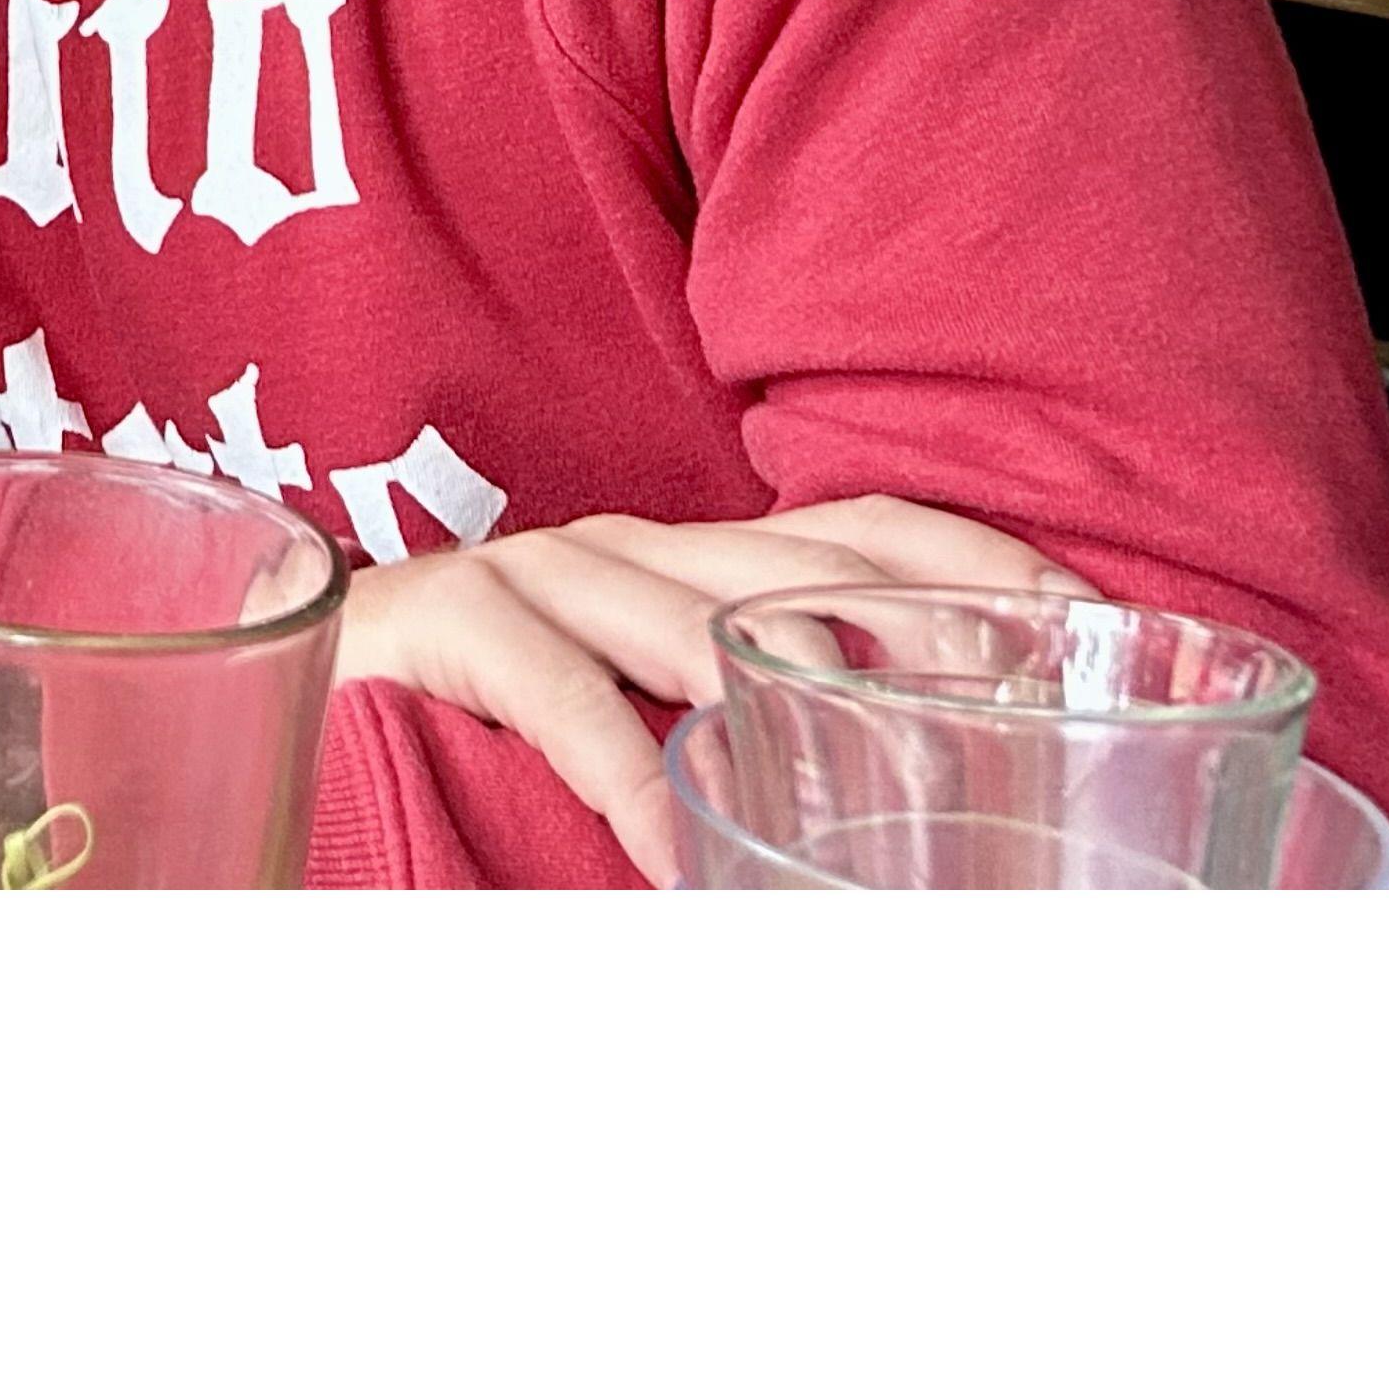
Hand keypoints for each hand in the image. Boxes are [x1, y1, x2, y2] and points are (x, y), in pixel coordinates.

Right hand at [336, 493, 1084, 886]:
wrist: (298, 667)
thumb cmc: (481, 712)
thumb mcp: (636, 712)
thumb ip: (741, 750)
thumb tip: (903, 842)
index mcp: (688, 559)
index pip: (861, 528)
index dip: (977, 555)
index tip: (1090, 620)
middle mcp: (631, 543)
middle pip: (806, 565)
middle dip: (925, 635)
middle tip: (1029, 722)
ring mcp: (540, 569)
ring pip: (694, 621)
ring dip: (789, 703)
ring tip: (880, 787)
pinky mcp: (457, 619)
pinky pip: (568, 698)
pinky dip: (635, 780)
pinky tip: (685, 859)